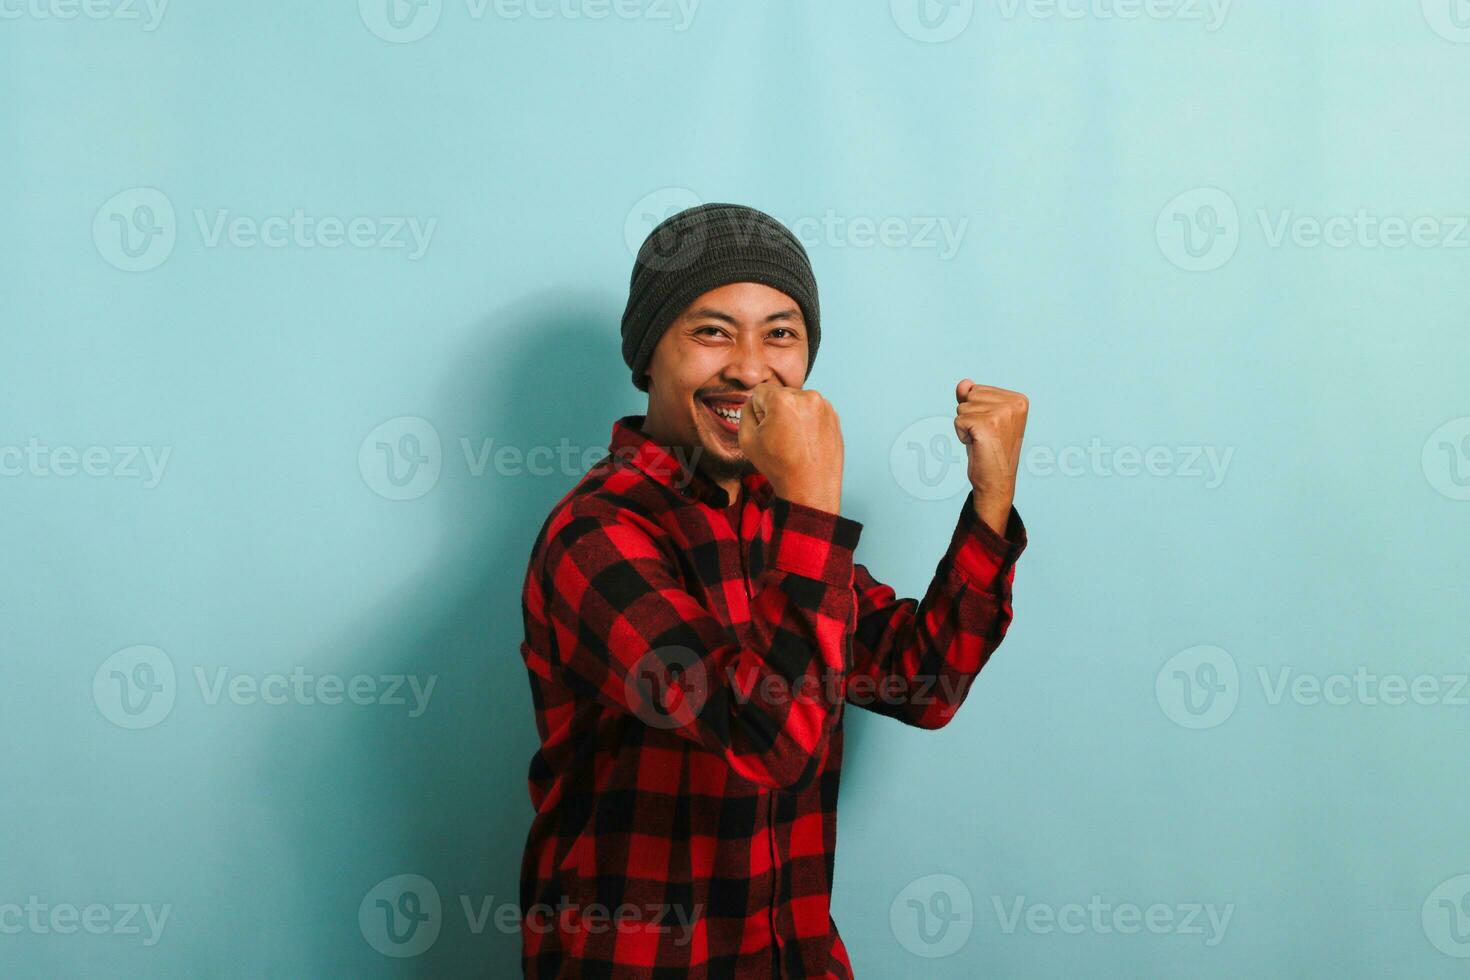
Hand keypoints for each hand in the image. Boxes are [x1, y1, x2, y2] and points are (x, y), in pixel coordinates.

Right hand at [738, 382, 843, 513]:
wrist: (811, 487)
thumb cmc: (779, 466)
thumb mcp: (746, 440)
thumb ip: (745, 412)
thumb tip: (753, 402)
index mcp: (783, 399)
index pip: (760, 392)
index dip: (758, 411)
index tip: (766, 429)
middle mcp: (806, 396)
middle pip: (781, 395)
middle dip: (777, 411)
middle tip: (781, 438)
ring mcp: (824, 406)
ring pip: (798, 402)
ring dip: (793, 415)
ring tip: (795, 441)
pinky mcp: (834, 416)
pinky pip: (813, 411)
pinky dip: (808, 422)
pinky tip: (806, 442)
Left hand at [954, 379, 1027, 536]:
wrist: (996, 481)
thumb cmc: (989, 450)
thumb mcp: (981, 418)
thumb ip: (971, 397)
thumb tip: (963, 383)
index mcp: (1019, 399)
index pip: (978, 389)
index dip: (977, 411)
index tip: (991, 429)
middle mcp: (1014, 403)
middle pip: (970, 396)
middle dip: (970, 417)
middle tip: (985, 436)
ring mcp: (1002, 413)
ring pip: (962, 407)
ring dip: (966, 426)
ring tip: (982, 441)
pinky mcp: (987, 424)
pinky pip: (959, 420)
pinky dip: (961, 434)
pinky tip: (977, 445)